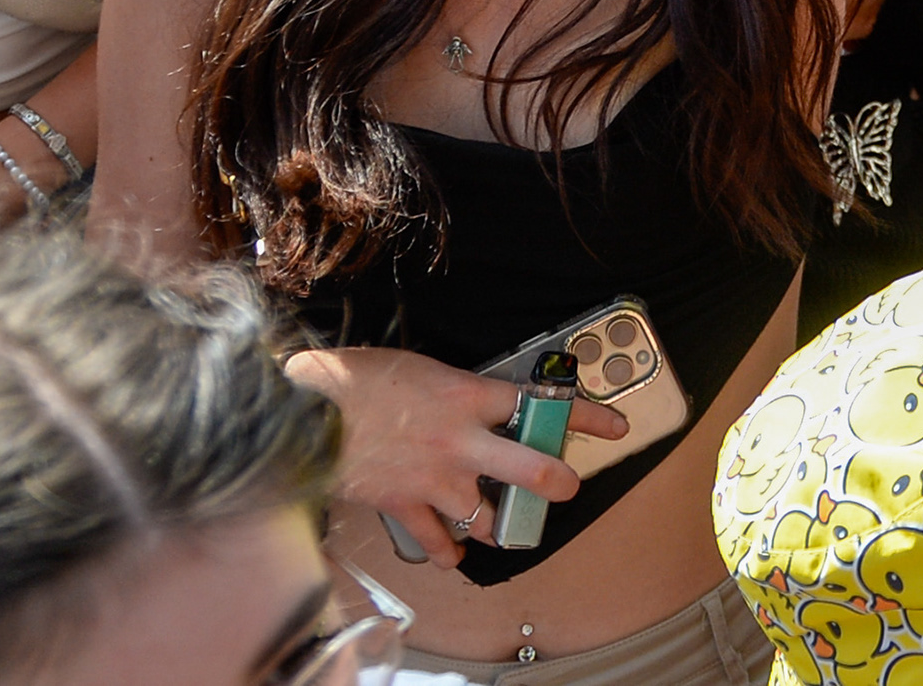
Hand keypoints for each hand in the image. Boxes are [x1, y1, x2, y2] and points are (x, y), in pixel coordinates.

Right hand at [286, 344, 615, 565]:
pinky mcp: (405, 505)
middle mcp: (461, 440)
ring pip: (486, 516)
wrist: (307, 410)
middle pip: (529, 467)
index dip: (585, 415)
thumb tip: (476, 402)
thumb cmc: (357, 378)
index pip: (541, 402)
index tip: (615, 424)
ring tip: (502, 525)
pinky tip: (451, 554)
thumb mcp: (420, 368)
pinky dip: (445, 552)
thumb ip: (456, 390)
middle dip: (556, 481)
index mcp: (468, 394)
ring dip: (497, 524)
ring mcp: (435, 478)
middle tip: (567, 486)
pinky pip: (435, 541)